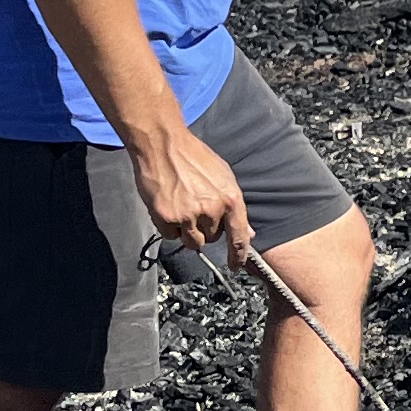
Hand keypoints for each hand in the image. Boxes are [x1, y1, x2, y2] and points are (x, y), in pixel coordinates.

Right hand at [128, 124, 253, 258]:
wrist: (163, 144)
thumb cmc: (194, 157)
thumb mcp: (223, 176)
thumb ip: (234, 206)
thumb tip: (248, 232)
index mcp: (231, 199)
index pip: (239, 236)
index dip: (238, 255)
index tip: (235, 266)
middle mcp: (212, 209)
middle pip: (211, 239)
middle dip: (205, 229)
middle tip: (195, 207)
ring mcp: (189, 215)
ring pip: (192, 242)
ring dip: (187, 232)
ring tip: (182, 207)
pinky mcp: (167, 217)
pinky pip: (170, 236)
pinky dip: (169, 226)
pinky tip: (168, 205)